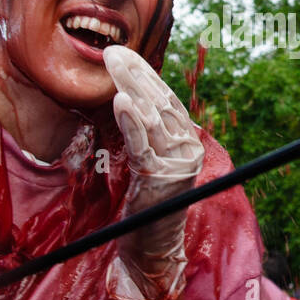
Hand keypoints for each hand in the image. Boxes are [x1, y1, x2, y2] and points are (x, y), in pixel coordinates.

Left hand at [102, 45, 203, 299]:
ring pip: (152, 119)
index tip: (122, 53)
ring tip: (113, 67)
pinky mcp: (162, 179)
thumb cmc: (145, 203)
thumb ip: (146, 132)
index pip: (164, 98)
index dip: (144, 74)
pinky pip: (143, 145)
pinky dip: (131, 121)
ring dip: (131, 89)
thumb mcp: (147, 159)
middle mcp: (188, 148)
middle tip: (112, 53)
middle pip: (159, 104)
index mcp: (186, 140)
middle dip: (134, 75)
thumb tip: (130, 94)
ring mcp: (178, 164)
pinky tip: (120, 101)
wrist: (150, 246)